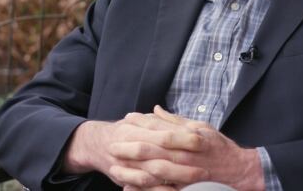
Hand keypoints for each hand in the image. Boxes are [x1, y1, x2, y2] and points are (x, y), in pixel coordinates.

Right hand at [63, 114, 207, 187]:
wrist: (96, 143)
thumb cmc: (125, 131)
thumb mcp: (141, 120)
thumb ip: (161, 119)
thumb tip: (186, 120)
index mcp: (136, 126)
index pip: (163, 131)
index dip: (183, 137)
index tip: (202, 140)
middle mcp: (129, 144)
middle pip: (159, 152)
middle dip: (183, 159)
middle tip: (206, 166)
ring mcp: (125, 162)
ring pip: (152, 171)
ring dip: (176, 177)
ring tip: (198, 179)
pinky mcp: (122, 177)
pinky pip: (143, 186)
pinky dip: (160, 190)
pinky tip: (177, 190)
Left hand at [117, 106, 265, 190]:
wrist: (240, 171)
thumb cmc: (219, 147)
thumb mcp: (201, 127)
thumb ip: (176, 119)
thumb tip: (155, 108)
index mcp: (189, 137)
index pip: (160, 129)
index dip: (140, 125)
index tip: (124, 121)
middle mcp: (187, 154)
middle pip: (154, 150)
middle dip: (130, 148)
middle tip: (112, 146)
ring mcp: (186, 173)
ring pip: (155, 170)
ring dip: (134, 168)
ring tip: (116, 166)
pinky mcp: (186, 187)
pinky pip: (163, 188)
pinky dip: (146, 187)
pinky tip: (130, 185)